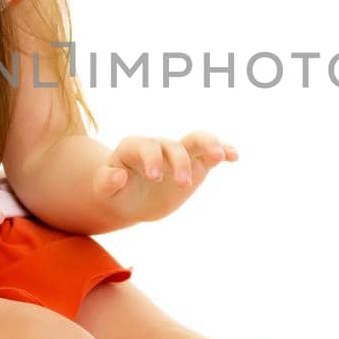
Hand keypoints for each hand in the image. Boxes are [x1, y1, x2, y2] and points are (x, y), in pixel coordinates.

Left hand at [92, 130, 237, 223]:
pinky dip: (224, 151)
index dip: (152, 159)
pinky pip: (211, 154)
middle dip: (179, 162)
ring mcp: (179, 154)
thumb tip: (118, 175)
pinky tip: (234, 156)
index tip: (156, 178)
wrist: (131, 198)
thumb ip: (107, 182)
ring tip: (220, 156)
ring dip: (209, 145)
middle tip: (182, 184)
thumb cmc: (115, 192)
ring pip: (197, 140)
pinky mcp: (196, 164)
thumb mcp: (104, 190)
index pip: (146, 146)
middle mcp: (159, 146)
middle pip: (173, 145)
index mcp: (134, 148)